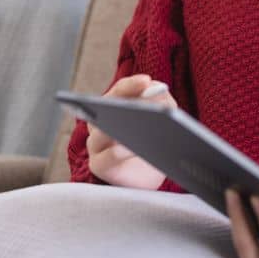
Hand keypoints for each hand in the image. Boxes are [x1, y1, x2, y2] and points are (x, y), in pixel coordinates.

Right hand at [85, 74, 171, 188]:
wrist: (146, 176)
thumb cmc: (152, 143)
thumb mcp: (161, 119)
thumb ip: (162, 102)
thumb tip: (161, 92)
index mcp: (114, 106)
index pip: (120, 90)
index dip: (132, 85)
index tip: (146, 81)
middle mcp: (100, 121)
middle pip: (107, 108)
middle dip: (128, 104)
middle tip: (146, 105)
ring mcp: (96, 144)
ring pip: (102, 133)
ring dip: (120, 127)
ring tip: (138, 124)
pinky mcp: (99, 165)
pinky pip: (106, 158)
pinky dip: (117, 152)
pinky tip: (129, 148)